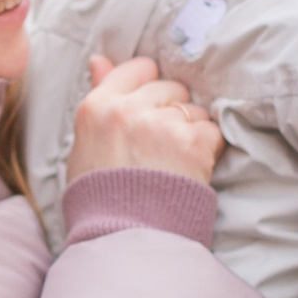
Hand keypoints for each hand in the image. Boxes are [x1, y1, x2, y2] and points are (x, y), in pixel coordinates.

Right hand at [64, 55, 220, 183]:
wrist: (122, 238)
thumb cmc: (99, 196)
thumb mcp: (85, 144)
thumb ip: (98, 97)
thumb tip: (99, 59)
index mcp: (96, 106)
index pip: (138, 69)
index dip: (150, 87)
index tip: (151, 108)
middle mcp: (128, 109)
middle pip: (171, 87)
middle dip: (172, 110)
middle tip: (162, 144)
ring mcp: (161, 124)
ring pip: (194, 109)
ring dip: (191, 130)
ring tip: (174, 162)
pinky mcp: (191, 142)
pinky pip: (212, 130)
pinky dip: (207, 150)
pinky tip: (190, 170)